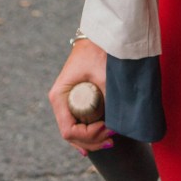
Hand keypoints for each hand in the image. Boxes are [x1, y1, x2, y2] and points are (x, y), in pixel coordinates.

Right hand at [48, 39, 113, 154]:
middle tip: (113, 139)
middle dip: (92, 141)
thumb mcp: (104, 75)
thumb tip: (120, 121)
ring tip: (110, 141)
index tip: (107, 128)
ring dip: (90, 140)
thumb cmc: (98, 52)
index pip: (69, 130)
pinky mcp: (75, 99)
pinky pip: (77, 122)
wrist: (98, 35)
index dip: (87, 136)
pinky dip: (86, 134)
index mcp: (60, 96)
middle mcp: (60, 101)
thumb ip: (110, 96)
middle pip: (71, 134)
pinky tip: (93, 144)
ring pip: (74, 131)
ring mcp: (66, 101)